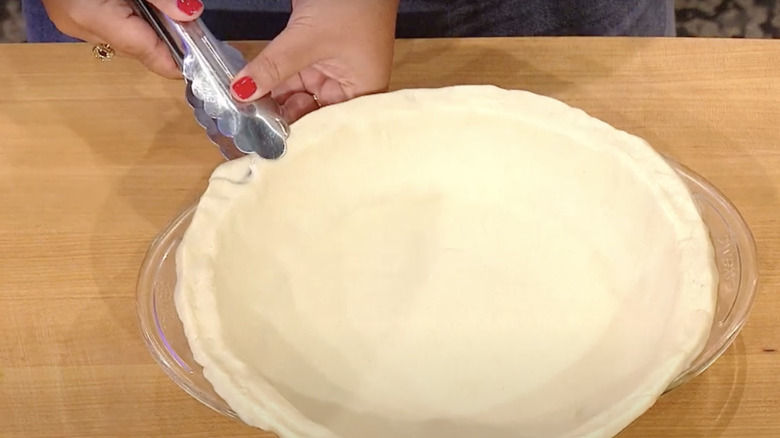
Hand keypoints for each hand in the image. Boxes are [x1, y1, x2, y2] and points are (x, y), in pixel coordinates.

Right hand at [41, 0, 204, 78]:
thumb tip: (189, 13)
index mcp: (92, 16)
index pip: (147, 53)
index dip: (177, 61)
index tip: (202, 63)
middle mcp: (80, 26)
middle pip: (138, 47)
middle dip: (166, 38)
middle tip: (189, 23)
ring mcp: (73, 20)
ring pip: (125, 36)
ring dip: (149, 27)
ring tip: (169, 11)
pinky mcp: (71, 11)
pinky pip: (110, 23)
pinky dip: (131, 16)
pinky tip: (142, 4)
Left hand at [229, 0, 399, 121]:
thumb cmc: (352, 2)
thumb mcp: (307, 39)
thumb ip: (273, 67)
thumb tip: (241, 92)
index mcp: (362, 93)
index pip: (326, 125)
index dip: (297, 133)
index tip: (264, 141)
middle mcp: (346, 87)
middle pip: (309, 112)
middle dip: (279, 117)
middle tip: (245, 126)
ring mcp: (328, 70)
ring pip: (294, 94)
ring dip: (269, 100)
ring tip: (241, 110)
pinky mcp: (312, 54)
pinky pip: (288, 74)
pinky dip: (269, 79)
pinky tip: (248, 91)